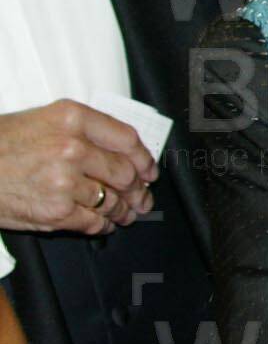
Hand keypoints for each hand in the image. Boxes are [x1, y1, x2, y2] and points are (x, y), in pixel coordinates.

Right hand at [0, 100, 155, 234]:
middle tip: (142, 196)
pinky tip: (104, 224)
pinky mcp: (55, 212)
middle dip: (138, 189)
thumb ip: (83, 131)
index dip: (144, 159)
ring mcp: (64, 181)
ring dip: (124, 210)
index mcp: (72, 119)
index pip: (127, 139)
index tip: (149, 169)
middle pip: (125, 173)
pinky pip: (93, 222)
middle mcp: (73, 148)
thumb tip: (121, 151)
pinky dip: (103, 225)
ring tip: (126, 213)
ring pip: (112, 200)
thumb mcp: (42, 120)